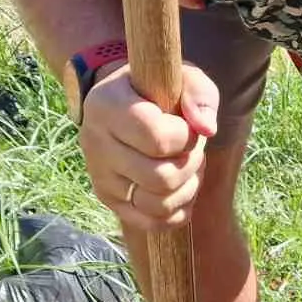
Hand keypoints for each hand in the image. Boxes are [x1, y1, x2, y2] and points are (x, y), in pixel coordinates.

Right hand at [79, 62, 217, 230]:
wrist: (125, 105)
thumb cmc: (159, 91)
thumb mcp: (183, 78)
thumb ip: (200, 94)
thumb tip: (207, 129)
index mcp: (107, 104)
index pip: (157, 138)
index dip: (185, 137)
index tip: (185, 125)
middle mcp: (95, 142)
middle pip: (161, 178)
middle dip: (189, 165)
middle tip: (190, 149)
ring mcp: (100, 176)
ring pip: (158, 205)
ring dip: (186, 189)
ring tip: (186, 167)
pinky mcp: (109, 200)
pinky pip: (153, 223)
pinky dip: (177, 210)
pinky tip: (180, 188)